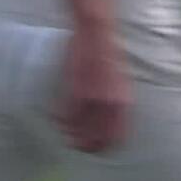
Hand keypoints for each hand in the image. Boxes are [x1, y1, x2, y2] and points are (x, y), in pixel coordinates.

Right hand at [58, 23, 129, 152]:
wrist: (96, 33)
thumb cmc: (108, 55)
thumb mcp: (120, 82)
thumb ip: (117, 102)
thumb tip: (110, 118)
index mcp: (122, 102)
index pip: (116, 137)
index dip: (105, 146)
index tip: (97, 148)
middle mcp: (108, 104)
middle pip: (96, 139)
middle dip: (86, 145)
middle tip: (78, 144)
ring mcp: (90, 98)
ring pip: (78, 130)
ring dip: (71, 135)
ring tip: (66, 134)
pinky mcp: (74, 90)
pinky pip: (65, 115)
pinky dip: (60, 121)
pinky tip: (58, 120)